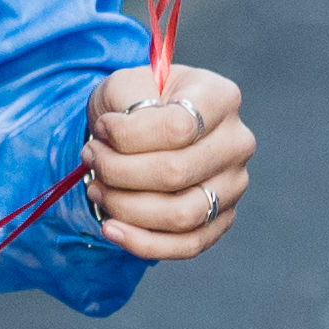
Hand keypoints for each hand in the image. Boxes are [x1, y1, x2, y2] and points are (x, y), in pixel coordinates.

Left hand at [85, 63, 252, 261]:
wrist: (147, 128)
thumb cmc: (138, 102)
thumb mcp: (126, 82)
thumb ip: (126, 98)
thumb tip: (117, 136)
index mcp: (221, 99)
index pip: (179, 127)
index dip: (128, 134)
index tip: (102, 128)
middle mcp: (237, 144)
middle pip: (176, 173)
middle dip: (118, 171)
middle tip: (91, 158)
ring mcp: (233, 186)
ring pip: (181, 215)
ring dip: (126, 207)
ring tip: (97, 188)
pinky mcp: (222, 220)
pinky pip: (187, 245)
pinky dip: (142, 243)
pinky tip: (110, 227)